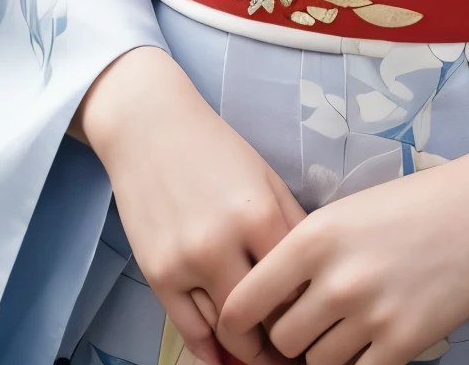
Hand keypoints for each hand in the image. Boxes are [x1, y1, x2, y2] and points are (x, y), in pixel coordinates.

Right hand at [78, 46, 304, 364]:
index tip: (318, 321)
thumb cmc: (215, 148)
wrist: (150, 127)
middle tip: (293, 349)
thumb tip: (313, 279)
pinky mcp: (156, 275)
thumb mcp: (265, 178)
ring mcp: (185, 263)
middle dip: (281, 341)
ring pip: (226, 332)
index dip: (310, 309)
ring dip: (247, 348)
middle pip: (263, 319)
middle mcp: (222, 244)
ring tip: (263, 351)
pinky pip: (189, 330)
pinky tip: (225, 354)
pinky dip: (210, 349)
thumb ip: (290, 226)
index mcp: (259, 215)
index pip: (296, 287)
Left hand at [217, 137, 468, 364]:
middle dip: (289, 337)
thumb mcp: (340, 216)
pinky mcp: (402, 342)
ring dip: (323, 352)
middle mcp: (337, 279)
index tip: (240, 329)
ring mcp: (370, 314)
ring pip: (316, 363)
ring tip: (346, 323)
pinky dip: (356, 364)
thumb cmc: (404, 208)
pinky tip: (367, 340)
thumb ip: (300, 258)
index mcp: (313, 238)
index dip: (236, 322)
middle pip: (281, 340)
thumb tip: (264, 309)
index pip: (245, 301)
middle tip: (308, 321)